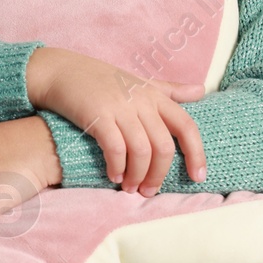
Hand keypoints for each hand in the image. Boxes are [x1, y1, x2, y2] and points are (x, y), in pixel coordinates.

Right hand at [26, 47, 206, 196]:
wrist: (61, 71)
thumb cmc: (101, 79)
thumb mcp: (139, 81)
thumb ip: (169, 90)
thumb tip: (201, 90)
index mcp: (155, 96)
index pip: (187, 127)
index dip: (196, 154)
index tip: (197, 177)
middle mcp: (141, 101)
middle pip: (163, 147)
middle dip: (159, 175)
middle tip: (149, 191)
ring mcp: (119, 107)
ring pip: (141, 151)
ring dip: (138, 176)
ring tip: (130, 188)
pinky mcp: (97, 115)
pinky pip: (115, 148)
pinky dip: (117, 167)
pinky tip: (114, 176)